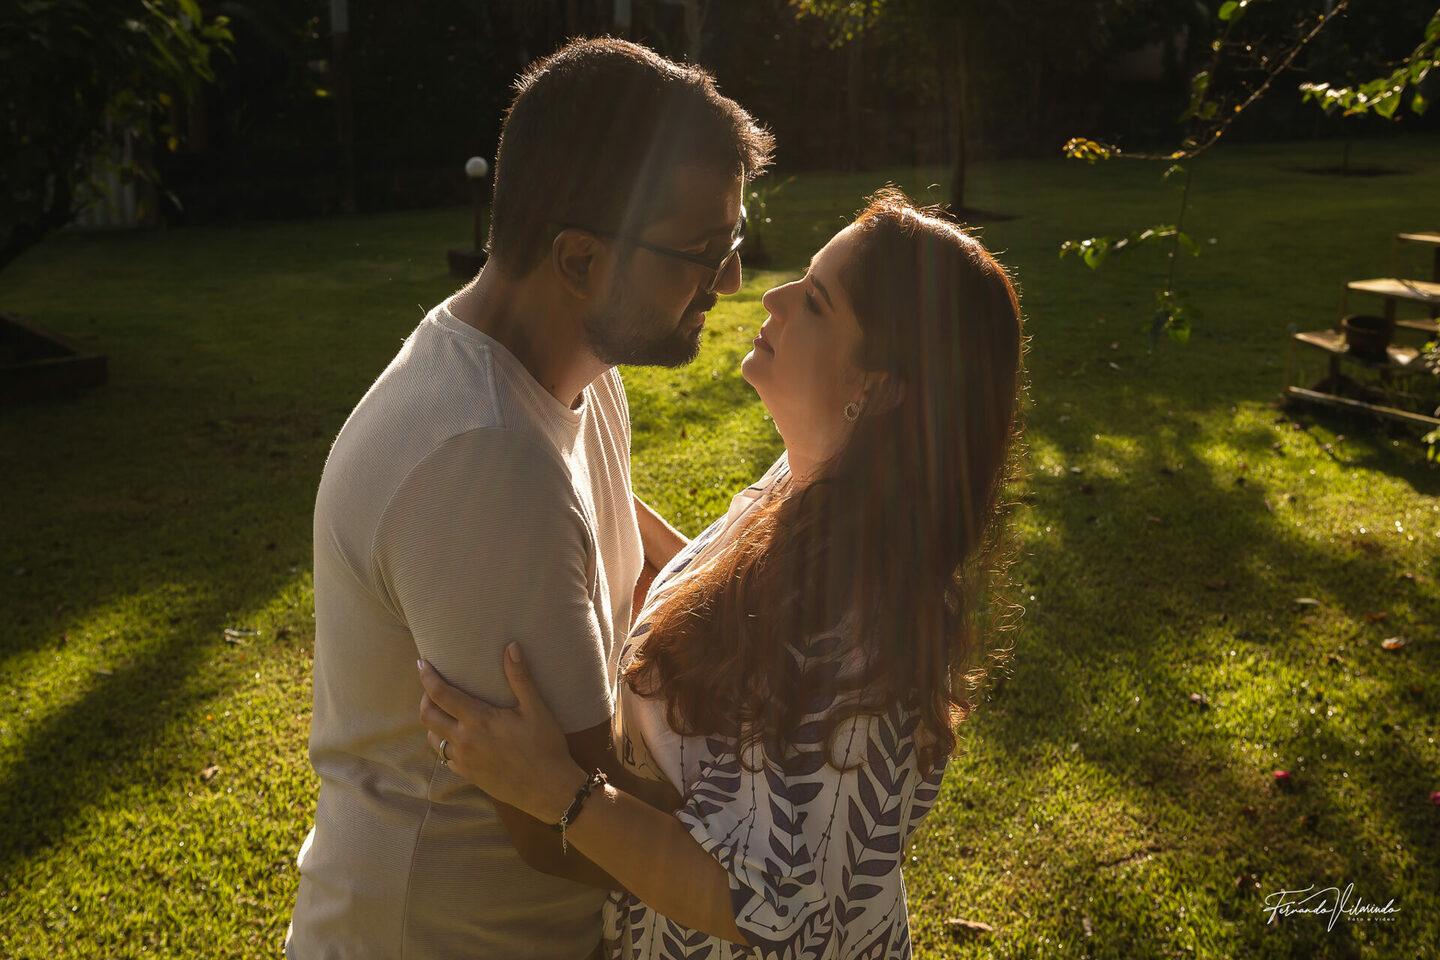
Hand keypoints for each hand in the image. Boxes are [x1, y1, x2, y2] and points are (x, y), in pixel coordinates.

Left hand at [417, 644, 587, 823]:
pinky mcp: (468, 775)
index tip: (421, 663)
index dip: (427, 677)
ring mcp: (464, 761)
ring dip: (432, 722)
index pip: (441, 695)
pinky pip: (445, 757)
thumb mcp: (536, 709)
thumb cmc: (545, 746)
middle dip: (424, 698)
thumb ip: (520, 677)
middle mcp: (464, 740)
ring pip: (431, 738)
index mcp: (478, 721)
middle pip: (428, 716)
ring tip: (443, 711)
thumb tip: (511, 647)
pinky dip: (444, 743)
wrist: (548, 789)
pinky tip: (457, 738)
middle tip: (432, 686)